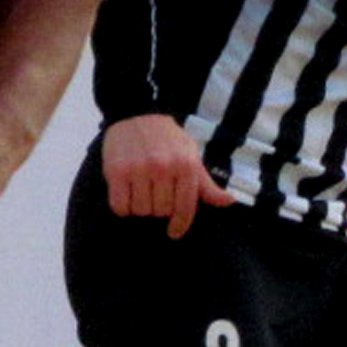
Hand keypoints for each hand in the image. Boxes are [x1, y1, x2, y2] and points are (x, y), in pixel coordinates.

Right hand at [101, 114, 233, 239]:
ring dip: (141, 207)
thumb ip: (206, 184)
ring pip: (141, 210)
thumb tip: (229, 201)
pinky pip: (120, 206)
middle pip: (161, 211)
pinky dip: (123, 207)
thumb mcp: (191, 157)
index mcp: (185, 164)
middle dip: (159, 208)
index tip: (174, 232)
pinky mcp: (117, 171)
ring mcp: (139, 168)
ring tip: (142, 190)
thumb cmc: (168, 140)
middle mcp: (163, 166)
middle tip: (156, 193)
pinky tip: (127, 195)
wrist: (135, 114)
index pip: (185, 207)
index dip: (180, 224)